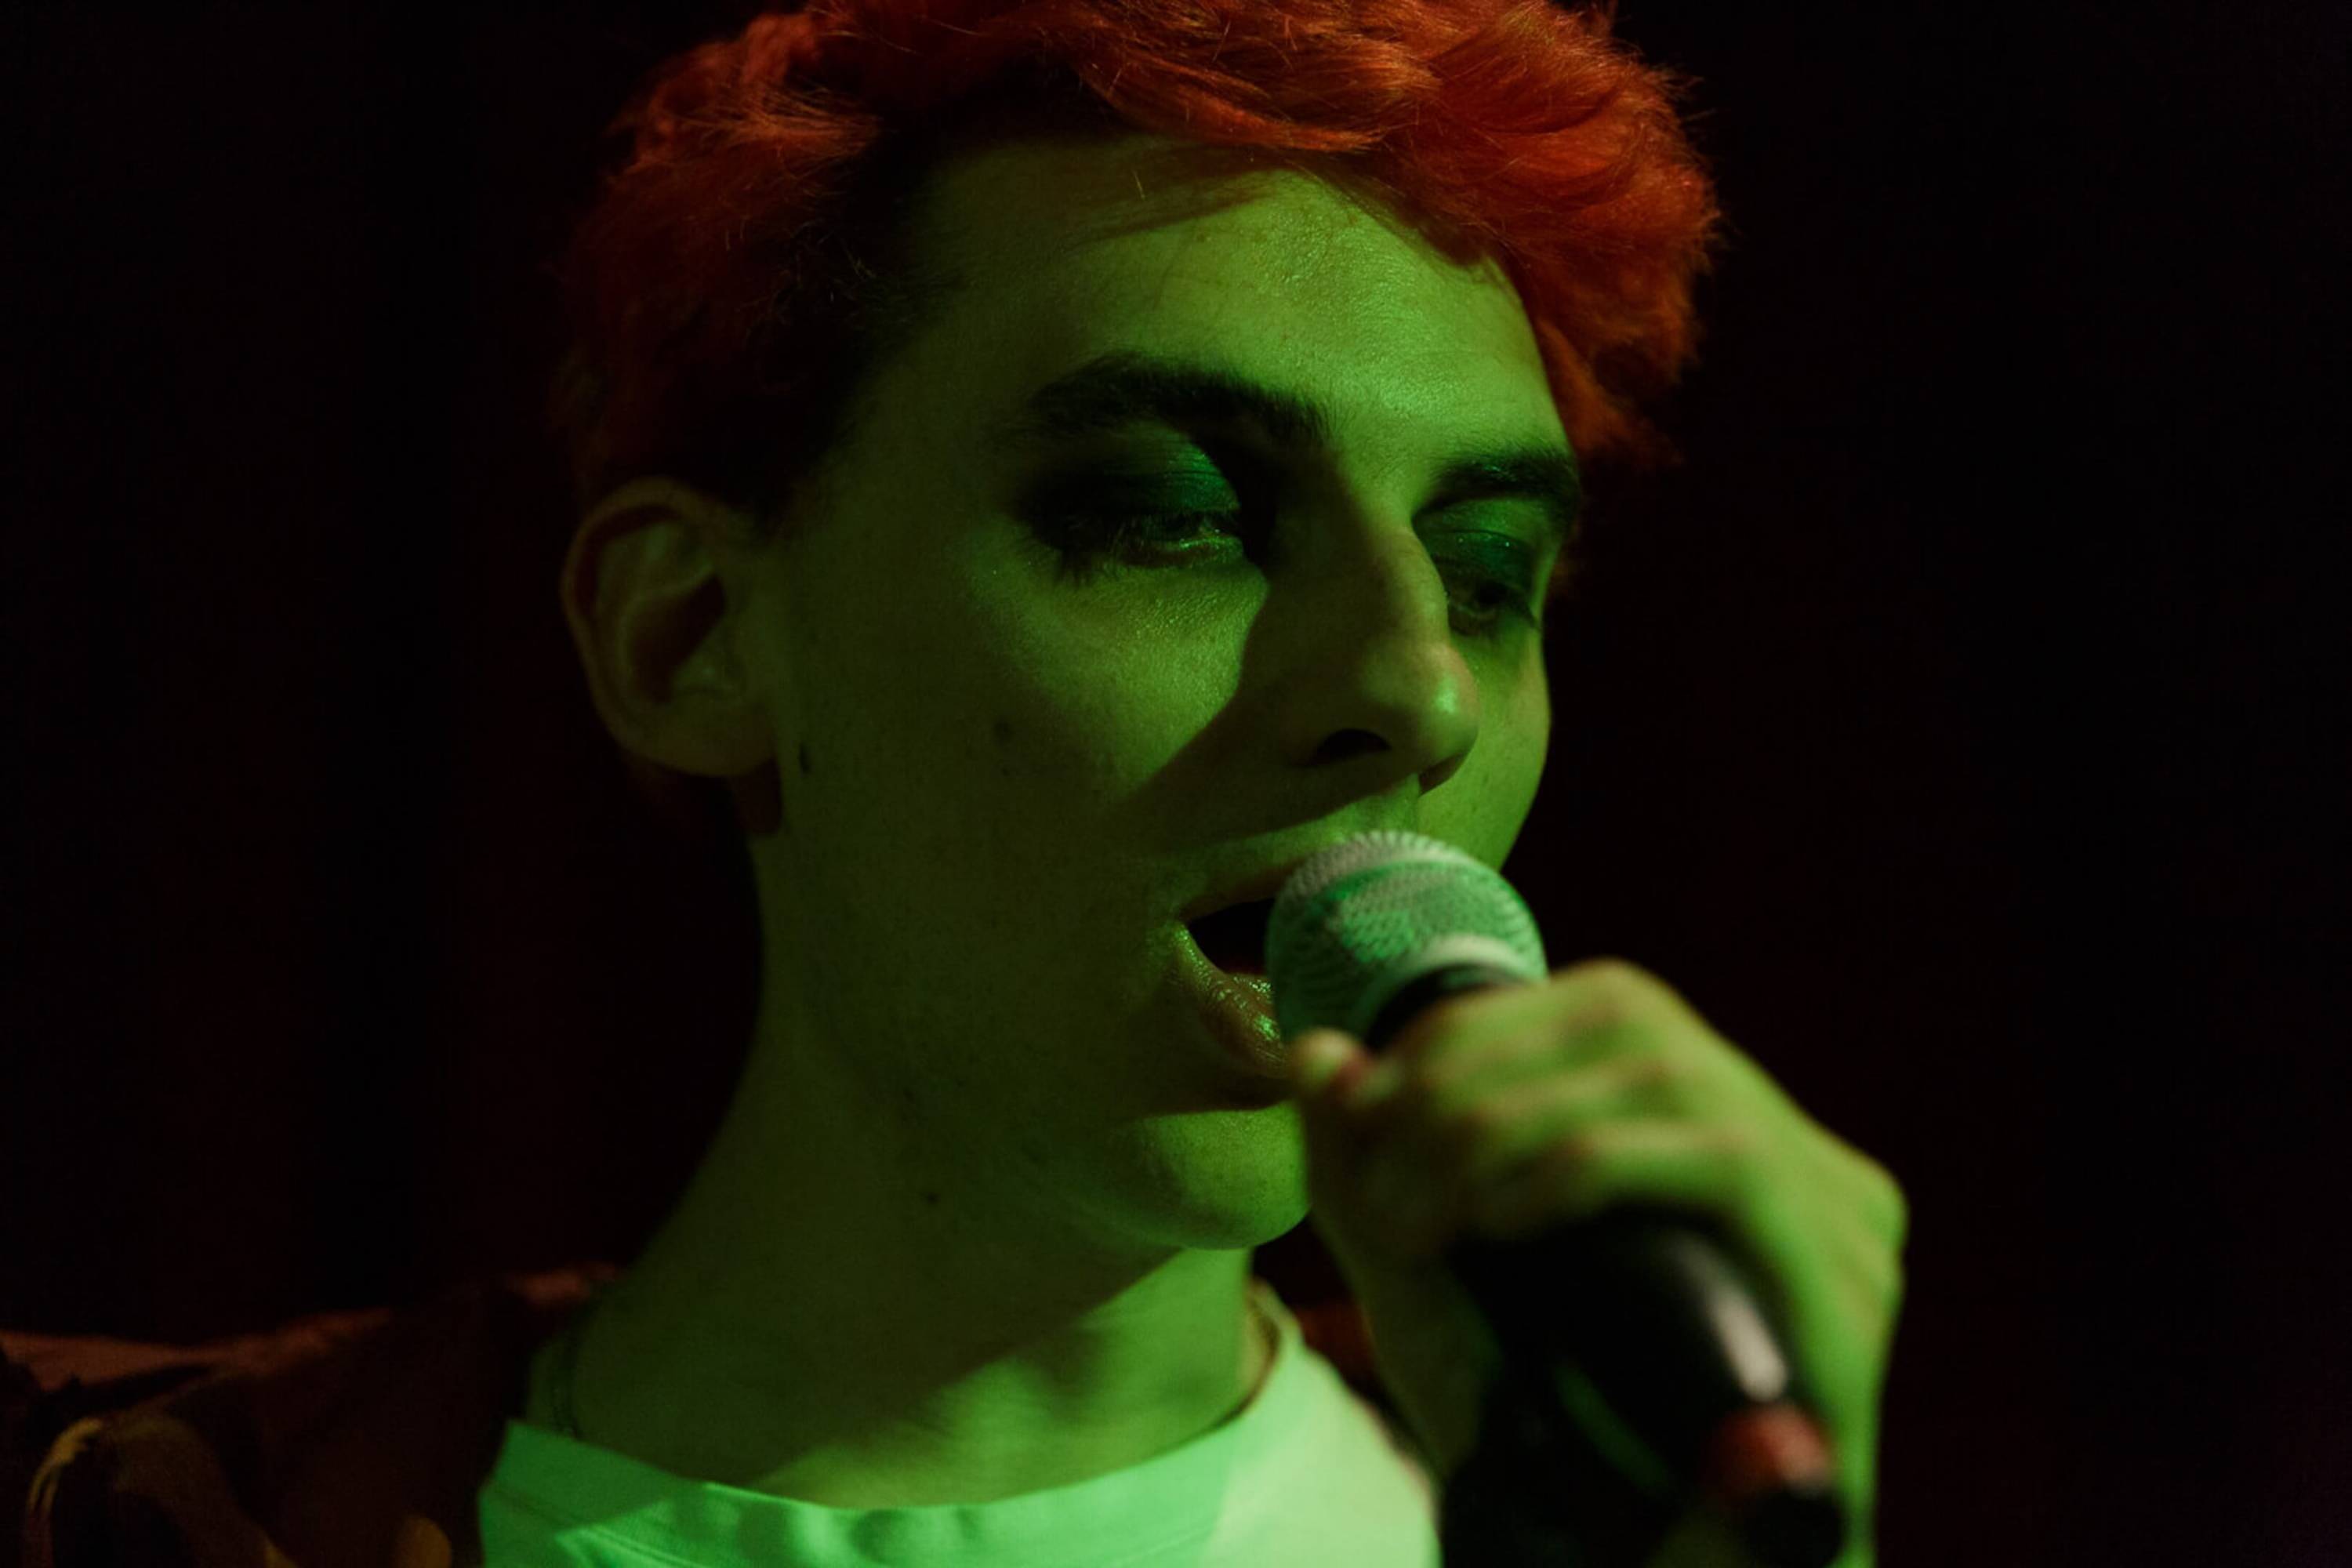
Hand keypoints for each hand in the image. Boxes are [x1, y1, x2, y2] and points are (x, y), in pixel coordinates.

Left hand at [1287, 958, 1907, 1563]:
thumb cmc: (1545, 1447)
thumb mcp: (1427, 1292)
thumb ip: (1369, 1174)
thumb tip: (1318, 1053)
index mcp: (1722, 1141)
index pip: (1608, 1008)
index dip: (1475, 1032)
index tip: (1367, 1111)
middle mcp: (1801, 1162)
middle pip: (1635, 1025)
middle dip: (1475, 1079)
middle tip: (1382, 1174)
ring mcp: (1838, 1221)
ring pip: (1671, 1077)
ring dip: (1511, 1123)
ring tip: (1423, 1211)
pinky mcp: (1842, 1287)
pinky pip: (1723, 1167)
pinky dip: (1592, 1166)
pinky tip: (1502, 1217)